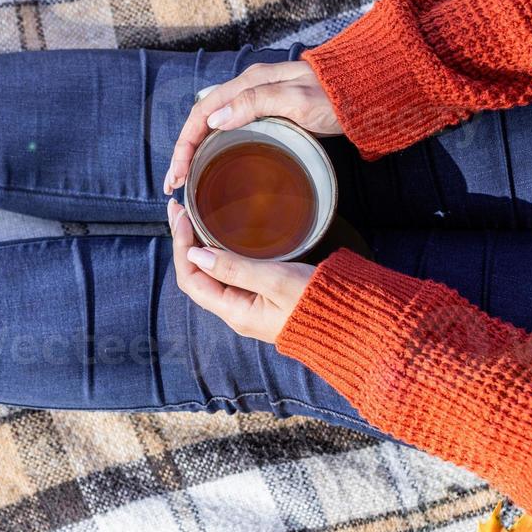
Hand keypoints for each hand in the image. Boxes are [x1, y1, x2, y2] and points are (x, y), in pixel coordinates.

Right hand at [163, 60, 341, 193]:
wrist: (367, 92)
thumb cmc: (336, 98)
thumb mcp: (296, 100)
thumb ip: (256, 103)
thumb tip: (214, 119)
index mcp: (249, 83)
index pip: (202, 113)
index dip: (184, 145)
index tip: (177, 174)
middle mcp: (248, 88)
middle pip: (203, 119)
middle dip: (185, 151)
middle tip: (175, 184)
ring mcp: (259, 99)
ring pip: (215, 125)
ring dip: (197, 151)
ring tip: (187, 177)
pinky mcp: (270, 111)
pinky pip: (232, 128)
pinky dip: (215, 147)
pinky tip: (215, 162)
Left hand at [168, 199, 313, 343]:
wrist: (352, 321)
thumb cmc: (318, 301)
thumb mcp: (276, 280)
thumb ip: (235, 268)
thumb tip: (194, 254)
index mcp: (236, 312)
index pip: (190, 280)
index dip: (180, 246)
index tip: (181, 216)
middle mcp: (236, 312)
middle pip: (196, 277)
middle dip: (183, 243)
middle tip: (179, 210)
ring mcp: (248, 307)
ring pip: (210, 275)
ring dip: (197, 247)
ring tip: (190, 219)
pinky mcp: (261, 299)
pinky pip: (228, 275)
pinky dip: (216, 254)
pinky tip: (217, 238)